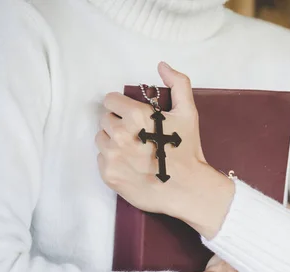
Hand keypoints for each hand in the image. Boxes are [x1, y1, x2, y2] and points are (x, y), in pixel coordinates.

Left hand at [96, 62, 205, 213]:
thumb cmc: (187, 150)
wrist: (188, 189)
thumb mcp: (188, 113)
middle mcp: (119, 134)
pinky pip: (101, 160)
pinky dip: (112, 161)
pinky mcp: (109, 175)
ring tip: (132, 150)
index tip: (132, 115)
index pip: (110, 100)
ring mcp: (112, 156)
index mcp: (135, 115)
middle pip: (104, 118)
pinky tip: (130, 165)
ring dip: (112, 141)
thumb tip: (161, 66)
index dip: (122, 106)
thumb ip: (178, 83)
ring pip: (101, 138)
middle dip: (118, 123)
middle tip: (136, 135)